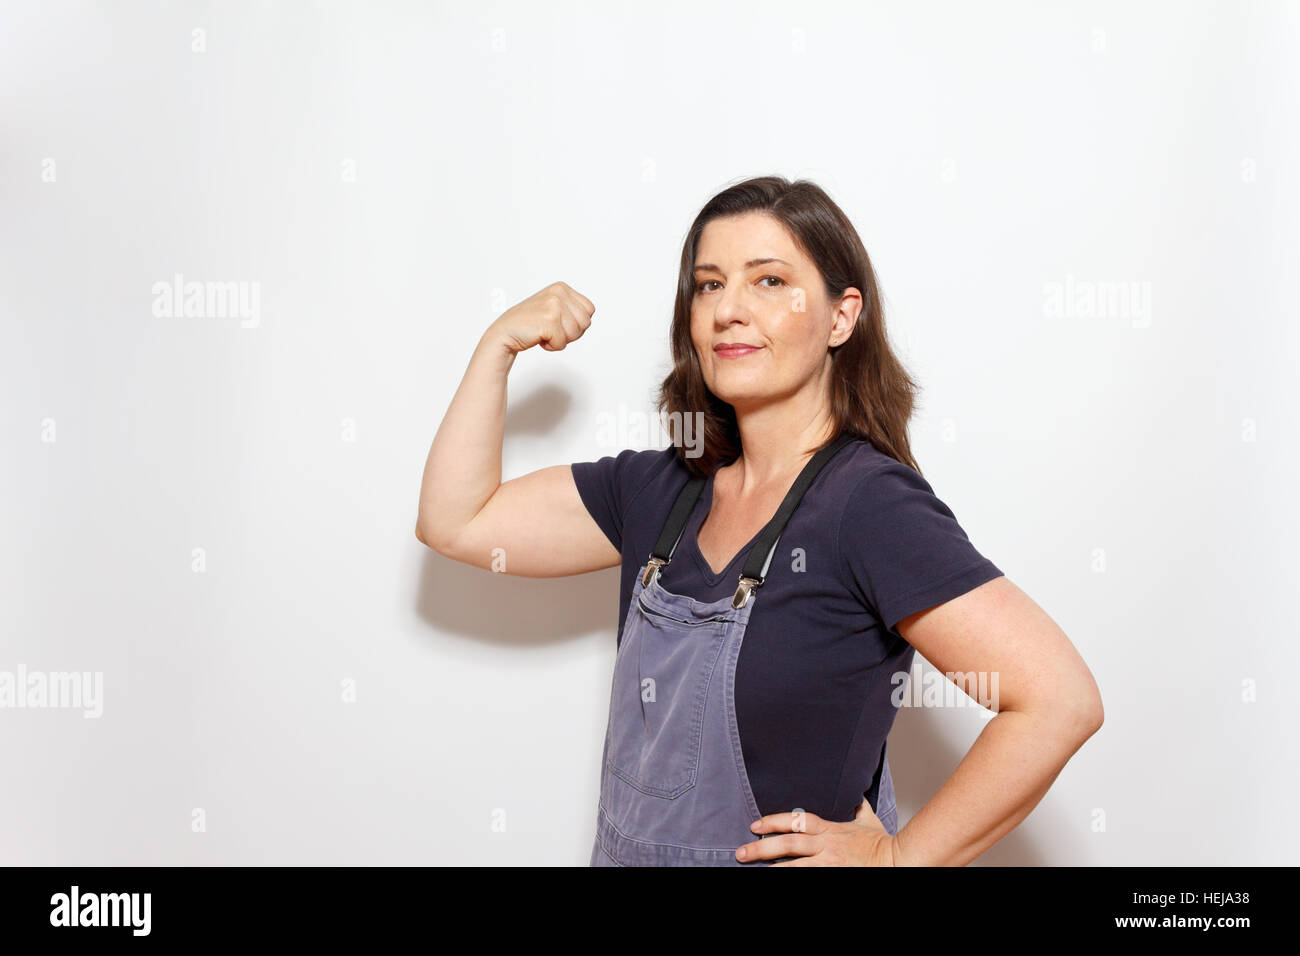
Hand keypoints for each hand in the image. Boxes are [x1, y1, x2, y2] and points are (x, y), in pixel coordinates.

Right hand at [487, 281, 594, 354]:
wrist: (505, 333)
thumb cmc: (530, 324)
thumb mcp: (554, 308)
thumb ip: (572, 309)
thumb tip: (589, 316)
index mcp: (562, 287)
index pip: (589, 310)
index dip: (577, 323)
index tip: (559, 323)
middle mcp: (559, 292)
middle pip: (586, 322)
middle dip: (571, 333)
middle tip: (552, 329)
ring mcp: (554, 305)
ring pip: (576, 333)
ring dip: (560, 339)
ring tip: (544, 332)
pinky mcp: (549, 320)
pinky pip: (562, 343)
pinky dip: (551, 346)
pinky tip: (539, 337)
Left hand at [735, 798, 896, 865]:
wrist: (901, 861)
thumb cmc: (884, 844)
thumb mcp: (869, 822)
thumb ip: (859, 810)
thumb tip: (857, 798)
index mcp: (831, 829)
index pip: (796, 821)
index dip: (774, 821)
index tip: (755, 824)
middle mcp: (827, 846)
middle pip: (788, 843)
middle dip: (762, 847)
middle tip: (742, 852)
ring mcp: (830, 864)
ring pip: (794, 866)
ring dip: (772, 867)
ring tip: (752, 868)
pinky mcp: (834, 876)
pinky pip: (808, 878)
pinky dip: (792, 877)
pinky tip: (778, 878)